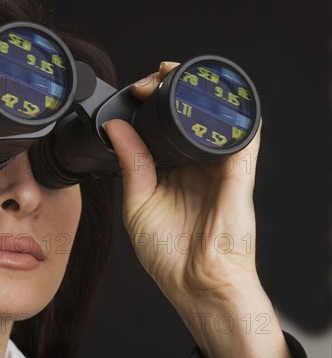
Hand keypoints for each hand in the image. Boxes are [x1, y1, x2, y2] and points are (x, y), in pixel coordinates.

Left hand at [103, 61, 261, 308]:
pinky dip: (232, 110)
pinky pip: (243, 134)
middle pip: (190, 114)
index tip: (137, 90)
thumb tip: (115, 128)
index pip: (165, 126)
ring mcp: (217, 165)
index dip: (152, 104)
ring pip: (215, 116)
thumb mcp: (137, 204)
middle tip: (153, 77)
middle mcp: (195, 164)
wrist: (195, 282)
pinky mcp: (238, 172)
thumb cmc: (168, 253)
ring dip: (198, 91)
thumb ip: (131, 163)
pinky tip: (214, 91)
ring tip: (175, 74)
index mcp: (171, 171)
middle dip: (173, 88)